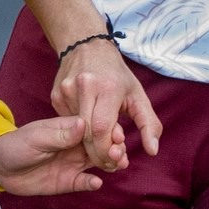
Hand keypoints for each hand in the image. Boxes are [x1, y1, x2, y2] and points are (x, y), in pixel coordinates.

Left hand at [0, 115, 117, 195]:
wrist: (0, 166)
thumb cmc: (17, 145)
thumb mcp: (37, 137)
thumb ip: (60, 134)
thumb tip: (83, 123)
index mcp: (70, 128)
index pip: (94, 127)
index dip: (108, 130)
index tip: (118, 135)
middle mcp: (76, 145)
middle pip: (102, 145)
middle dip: (114, 148)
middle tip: (120, 153)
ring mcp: (73, 163)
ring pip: (99, 162)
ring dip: (110, 163)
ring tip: (117, 166)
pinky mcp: (68, 181)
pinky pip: (85, 182)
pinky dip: (93, 182)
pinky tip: (97, 182)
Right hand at [50, 38, 159, 169]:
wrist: (87, 46)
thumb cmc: (116, 74)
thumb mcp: (138, 95)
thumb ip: (149, 124)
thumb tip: (153, 151)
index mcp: (107, 87)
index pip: (102, 129)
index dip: (107, 150)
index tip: (116, 159)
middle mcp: (84, 87)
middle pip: (87, 134)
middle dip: (98, 154)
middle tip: (109, 161)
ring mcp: (66, 91)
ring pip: (76, 131)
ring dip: (89, 144)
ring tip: (102, 144)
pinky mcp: (55, 95)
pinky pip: (67, 123)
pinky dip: (78, 131)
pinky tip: (88, 127)